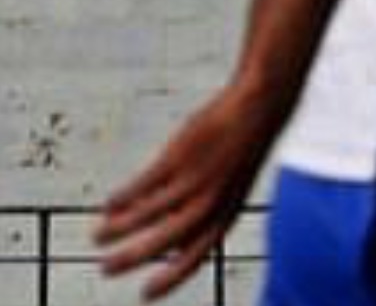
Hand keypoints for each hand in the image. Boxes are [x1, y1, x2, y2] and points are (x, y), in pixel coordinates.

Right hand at [96, 82, 284, 300]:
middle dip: (133, 258)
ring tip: (98, 236)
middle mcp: (212, 200)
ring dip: (118, 228)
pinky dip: (124, 197)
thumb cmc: (242, 148)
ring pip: (147, 212)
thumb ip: (202, 212)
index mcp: (227, 212)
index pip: (197, 255)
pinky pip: (143, 184)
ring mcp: (195, 177)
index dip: (171, 278)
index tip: (146, 295)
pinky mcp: (180, 156)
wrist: (261, 105)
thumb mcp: (229, 187)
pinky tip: (109, 204)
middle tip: (106, 269)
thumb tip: (167, 237)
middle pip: (166, 240)